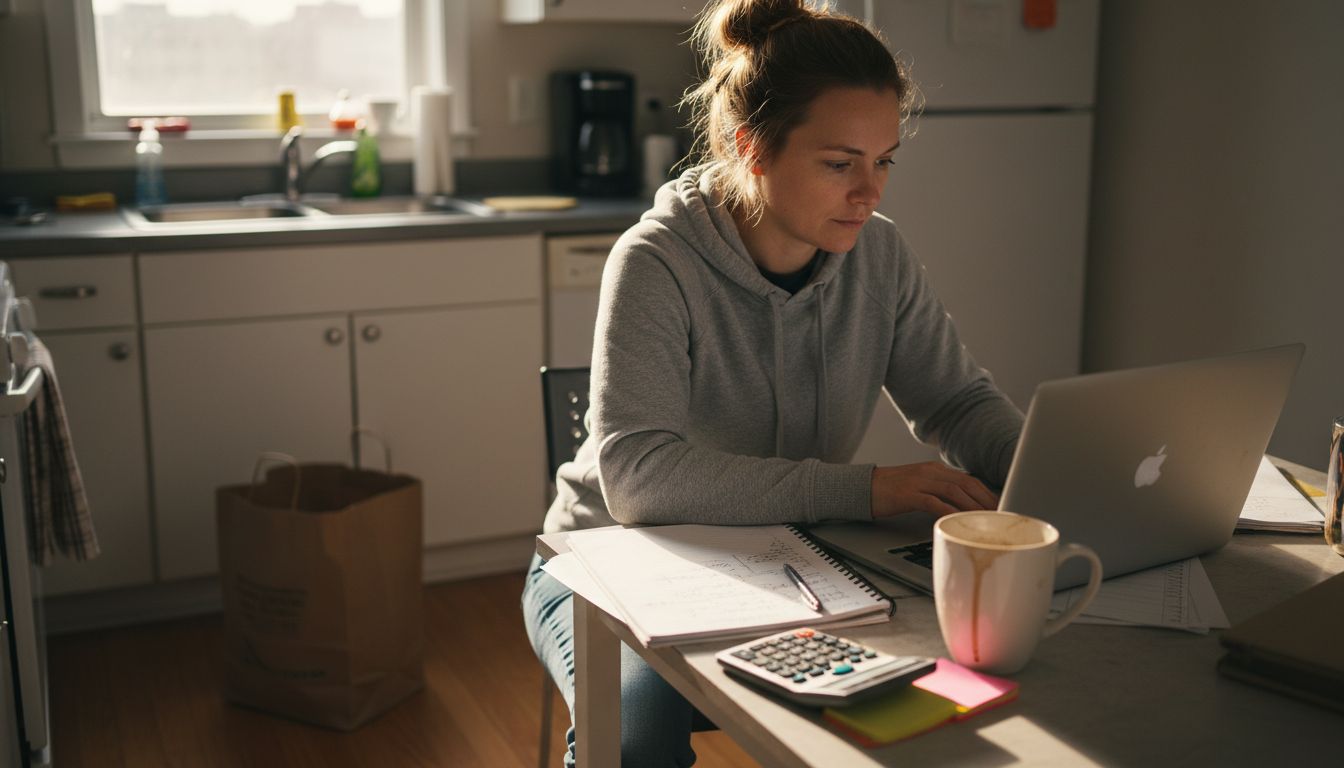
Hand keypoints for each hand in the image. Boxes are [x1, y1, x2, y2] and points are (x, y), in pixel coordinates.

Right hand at [870, 462, 998, 518]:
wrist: (863, 487)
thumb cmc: (891, 491)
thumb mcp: (918, 486)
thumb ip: (939, 491)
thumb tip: (961, 506)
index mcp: (934, 469)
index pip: (968, 479)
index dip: (986, 493)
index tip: (999, 506)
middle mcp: (929, 472)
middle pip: (966, 484)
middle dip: (985, 500)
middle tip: (998, 516)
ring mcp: (919, 482)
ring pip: (954, 492)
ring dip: (972, 507)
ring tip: (984, 520)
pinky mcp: (908, 494)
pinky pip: (933, 502)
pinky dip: (948, 512)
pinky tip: (956, 521)